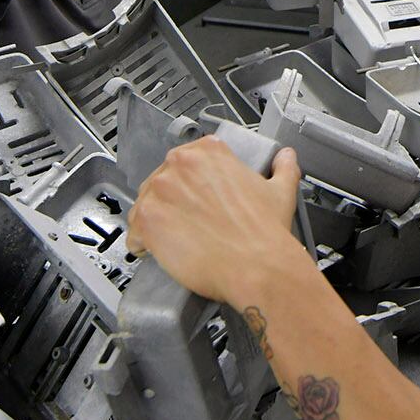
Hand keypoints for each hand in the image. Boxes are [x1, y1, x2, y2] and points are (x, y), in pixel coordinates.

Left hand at [125, 138, 306, 305]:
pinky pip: (134, 231)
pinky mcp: (147, 221)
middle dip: (171, 201)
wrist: (258, 267)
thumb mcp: (282, 189)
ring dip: (155, 220)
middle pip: (162, 180)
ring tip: (173, 238)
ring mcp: (160, 192)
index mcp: (209, 152)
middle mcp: (180, 165)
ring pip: (145, 204)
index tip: (194, 196)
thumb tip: (285, 158)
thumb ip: (283, 167)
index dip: (189, 183)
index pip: (186, 160)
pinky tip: (157, 251)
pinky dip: (141, 243)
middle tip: (188, 221)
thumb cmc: (265, 233)